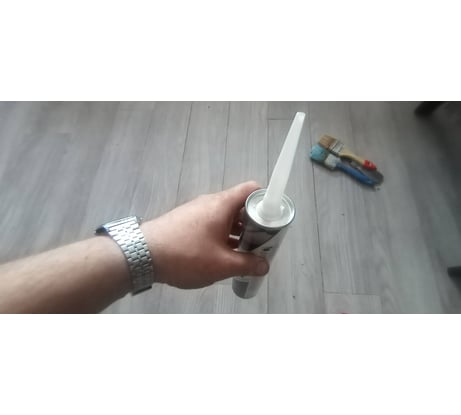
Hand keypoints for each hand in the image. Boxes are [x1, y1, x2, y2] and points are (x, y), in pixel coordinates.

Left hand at [141, 181, 269, 288]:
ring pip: (225, 217)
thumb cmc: (186, 255)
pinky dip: (221, 235)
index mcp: (222, 204)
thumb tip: (264, 266)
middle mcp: (210, 202)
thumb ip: (247, 264)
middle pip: (240, 205)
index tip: (272, 222)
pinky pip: (211, 224)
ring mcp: (195, 211)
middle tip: (260, 244)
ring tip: (242, 254)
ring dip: (237, 232)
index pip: (252, 189)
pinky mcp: (185, 221)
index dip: (267, 201)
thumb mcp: (221, 265)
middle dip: (254, 224)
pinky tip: (219, 256)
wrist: (141, 254)